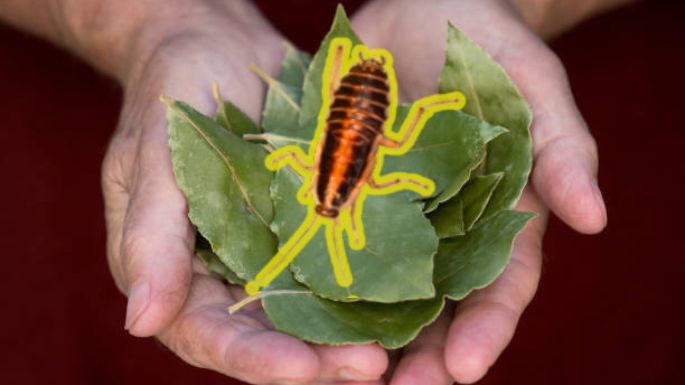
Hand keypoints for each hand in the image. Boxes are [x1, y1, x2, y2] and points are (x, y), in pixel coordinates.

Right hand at [102, 2, 387, 382]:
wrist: (216, 46)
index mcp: (176, 272)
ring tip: (398, 350)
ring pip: (312, 308)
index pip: (209, 335)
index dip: (254, 358)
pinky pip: (339, 260)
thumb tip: (140, 322)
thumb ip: (150, 239)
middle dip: (317, 358)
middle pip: (270, 336)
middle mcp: (227, 273)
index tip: (301, 370)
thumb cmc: (170, 93)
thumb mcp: (151, 158)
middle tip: (368, 369)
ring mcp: (272, 251)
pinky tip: (408, 294)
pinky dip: (370, 282)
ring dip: (352, 331)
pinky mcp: (310, 224)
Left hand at [352, 0, 606, 382]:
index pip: (500, 284)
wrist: (421, 4)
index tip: (464, 367)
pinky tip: (298, 305)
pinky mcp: (347, 187)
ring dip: (364, 329)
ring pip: (382, 284)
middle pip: (438, 302)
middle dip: (421, 350)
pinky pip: (333, 236)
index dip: (486, 328)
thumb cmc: (487, 39)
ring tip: (344, 369)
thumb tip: (594, 219)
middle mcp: (445, 223)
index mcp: (499, 211)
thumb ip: (564, 146)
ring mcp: (394, 210)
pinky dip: (320, 274)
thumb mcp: (532, 82)